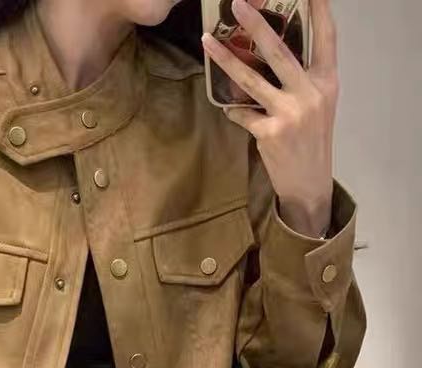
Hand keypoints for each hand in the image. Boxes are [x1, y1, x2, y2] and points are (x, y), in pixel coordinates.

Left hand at [202, 0, 338, 236]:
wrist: (309, 182)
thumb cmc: (312, 140)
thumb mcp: (318, 104)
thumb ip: (303, 78)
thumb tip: (271, 52)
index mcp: (327, 81)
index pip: (326, 36)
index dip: (319, 9)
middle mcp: (311, 93)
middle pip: (279, 51)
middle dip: (256, 24)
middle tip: (238, 2)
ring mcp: (290, 113)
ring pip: (251, 79)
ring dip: (226, 59)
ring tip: (208, 41)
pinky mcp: (270, 132)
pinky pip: (242, 113)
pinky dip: (234, 111)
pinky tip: (233, 111)